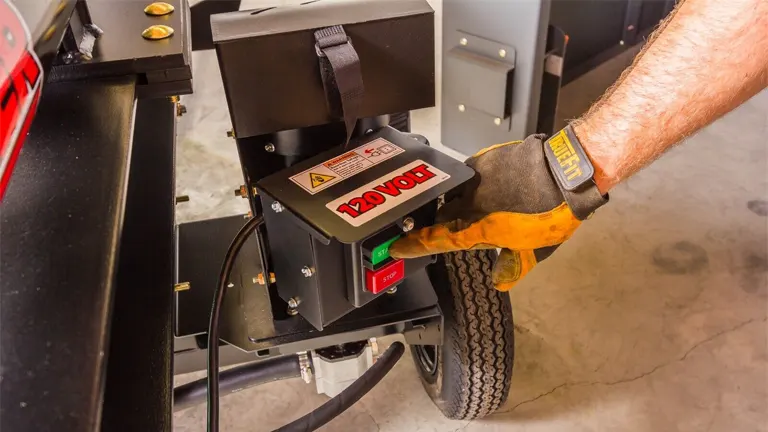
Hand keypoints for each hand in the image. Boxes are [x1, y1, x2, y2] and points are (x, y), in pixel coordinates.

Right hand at [389, 134, 606, 290]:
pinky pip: (466, 175)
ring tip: (457, 208)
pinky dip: (467, 184)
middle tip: (438, 229)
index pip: (435, 240)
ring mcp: (474, 179)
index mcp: (475, 229)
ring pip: (452, 193)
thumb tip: (499, 283)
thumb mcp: (534, 251)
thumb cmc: (551, 218)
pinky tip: (479, 187)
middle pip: (441, 216)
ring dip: (451, 203)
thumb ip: (513, 266)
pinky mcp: (483, 160)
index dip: (413, 245)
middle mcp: (467, 204)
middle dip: (437, 224)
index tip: (396, 248)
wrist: (564, 173)